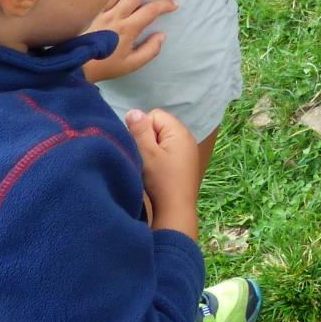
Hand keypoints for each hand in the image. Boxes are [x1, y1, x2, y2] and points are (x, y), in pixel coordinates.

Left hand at [81, 0, 175, 83]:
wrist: (74, 65)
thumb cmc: (104, 66)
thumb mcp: (131, 65)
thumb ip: (149, 51)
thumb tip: (161, 35)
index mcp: (128, 29)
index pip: (150, 11)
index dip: (164, 5)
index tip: (174, 3)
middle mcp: (115, 16)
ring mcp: (100, 11)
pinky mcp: (88, 10)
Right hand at [125, 108, 199, 236]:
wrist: (176, 210)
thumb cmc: (161, 180)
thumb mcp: (147, 153)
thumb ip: (140, 130)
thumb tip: (133, 111)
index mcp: (179, 131)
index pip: (154, 115)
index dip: (142, 129)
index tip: (141, 147)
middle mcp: (187, 137)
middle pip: (159, 127)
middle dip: (147, 139)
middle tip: (145, 157)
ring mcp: (187, 151)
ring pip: (162, 141)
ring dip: (152, 150)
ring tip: (150, 166)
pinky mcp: (185, 163)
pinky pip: (168, 152)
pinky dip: (160, 159)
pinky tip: (157, 172)